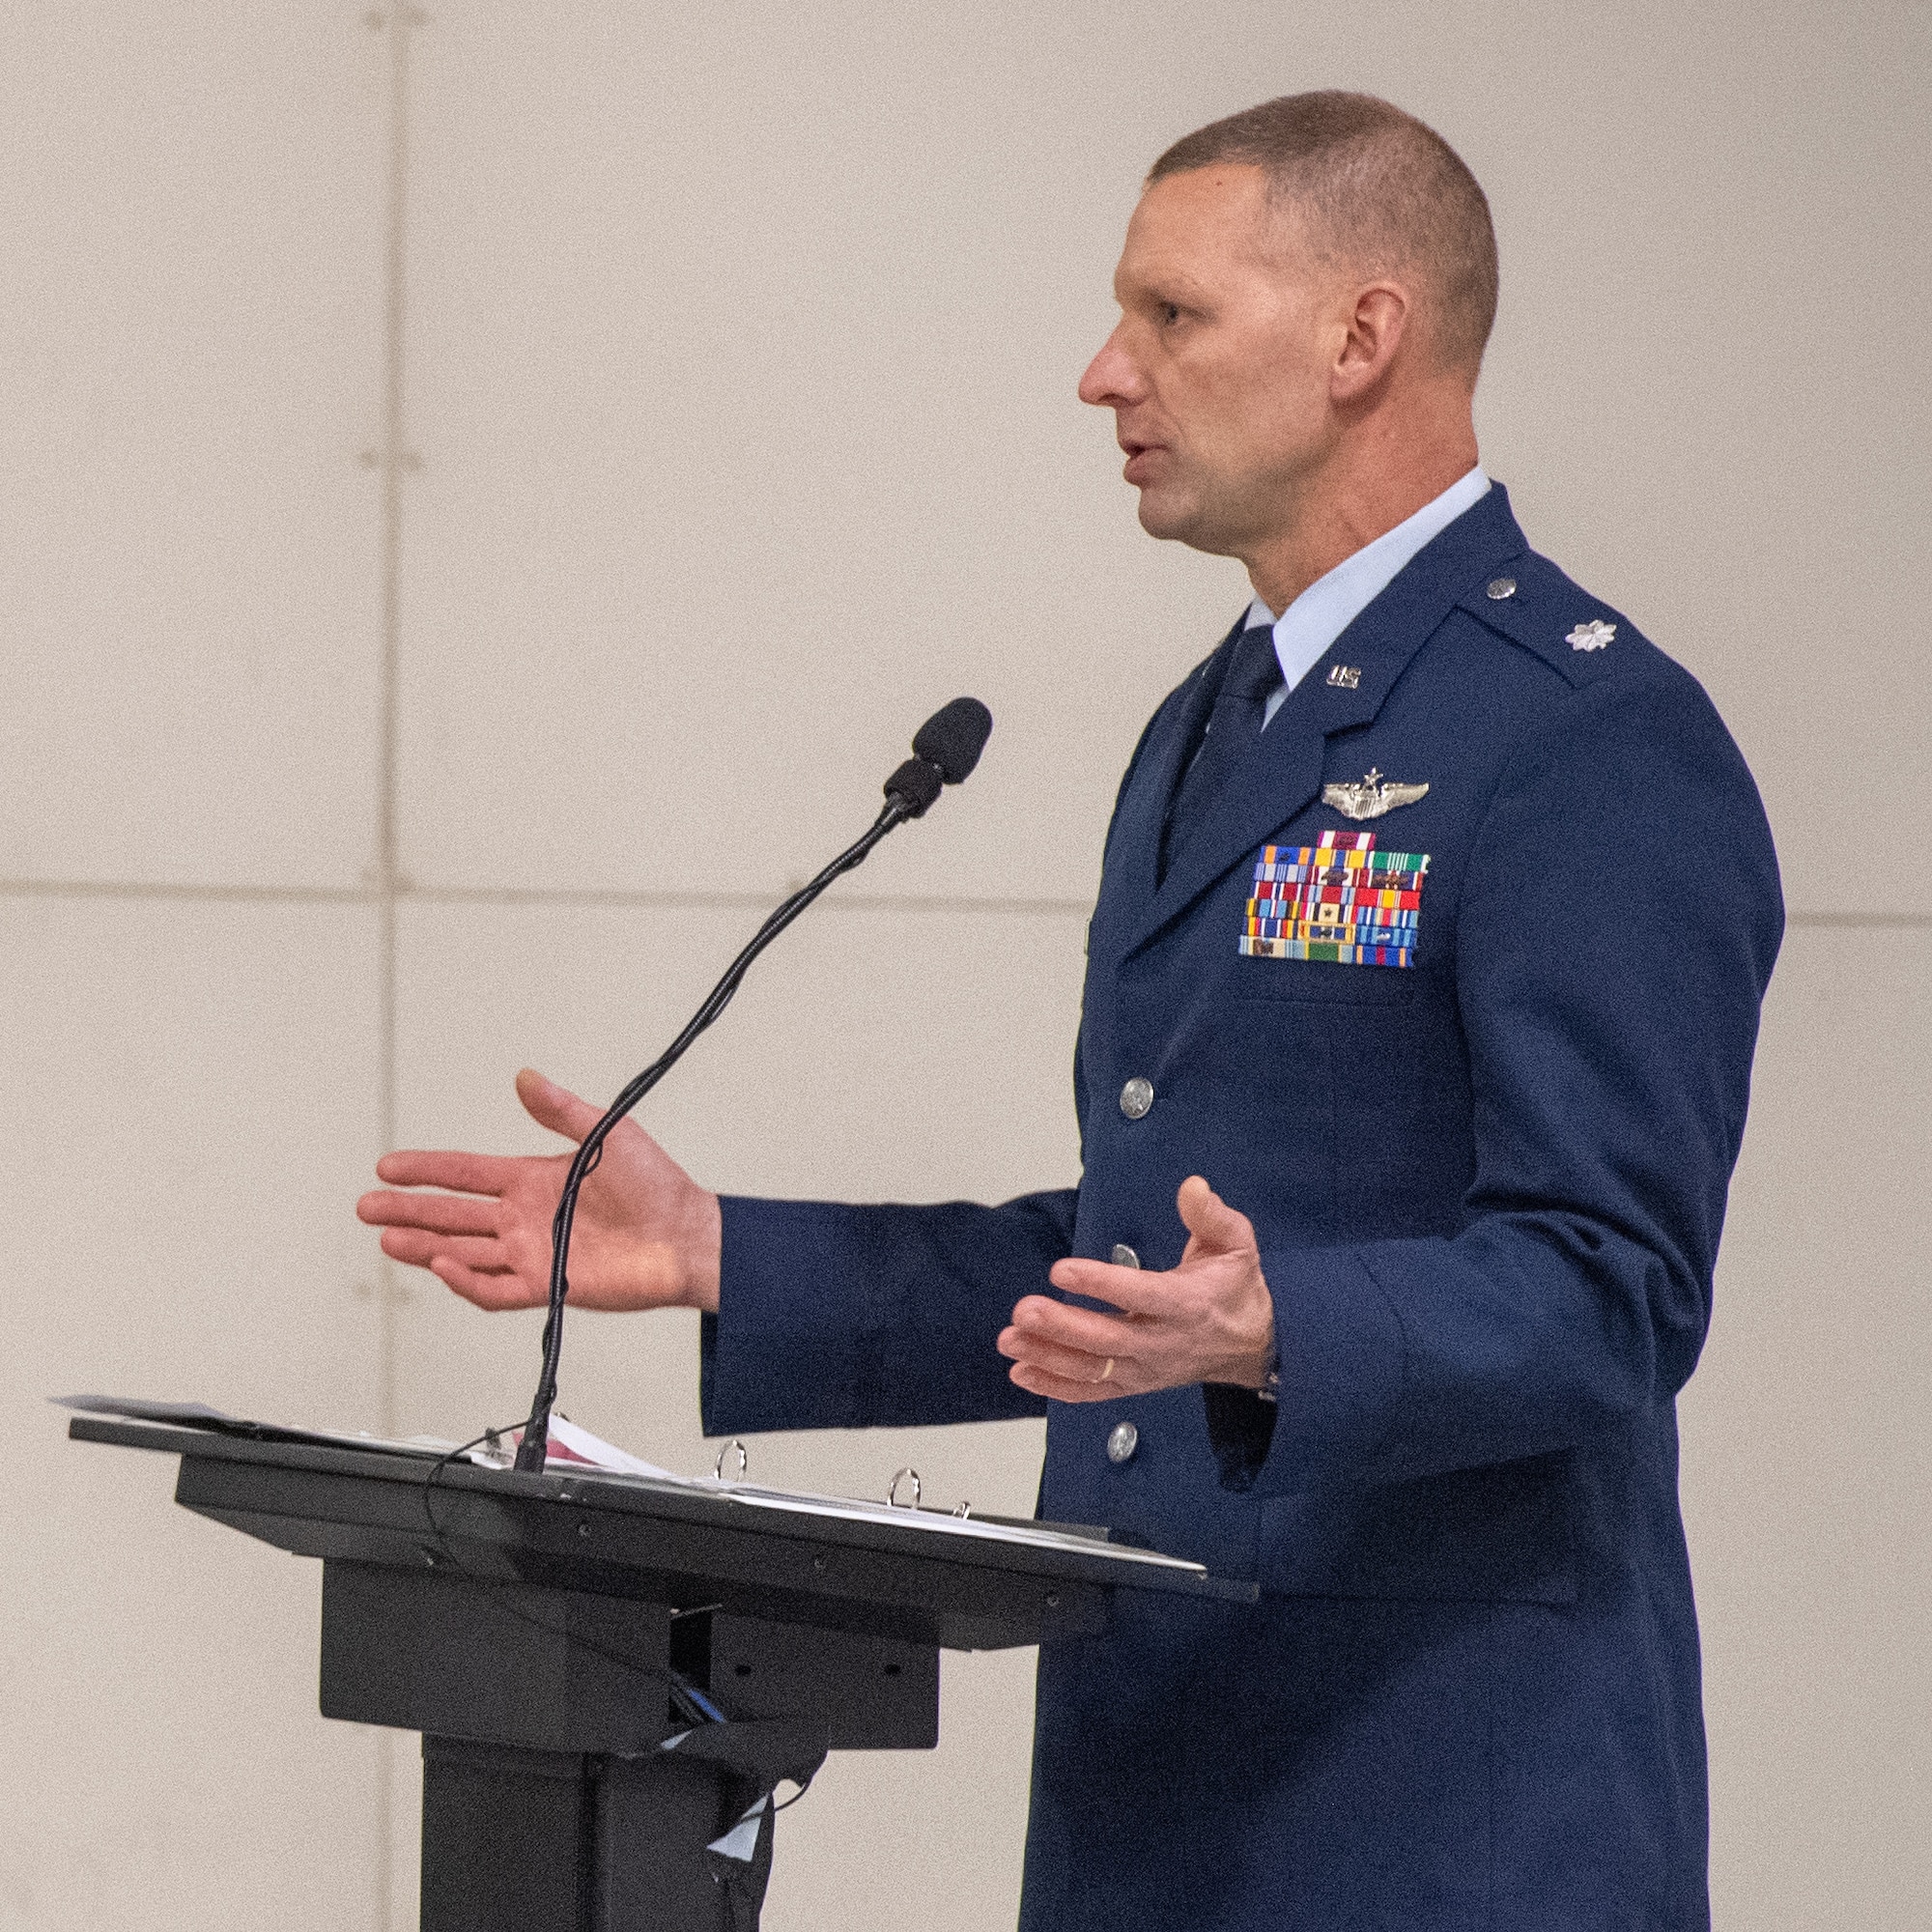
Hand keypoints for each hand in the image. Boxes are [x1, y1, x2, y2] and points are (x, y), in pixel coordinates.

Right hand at [356, 1069, 721, 1313]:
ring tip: (388, 1237)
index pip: (466, 1173)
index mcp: (533, 1179)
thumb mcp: (606, 1133)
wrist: (685, 1235)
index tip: (389, 1164)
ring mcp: (532, 1252)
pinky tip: (442, 1263)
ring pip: (463, 1252)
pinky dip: (466, 1280)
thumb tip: (523, 1077)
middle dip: (408, 1209)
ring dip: (425, 1245)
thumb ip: (560, 1110)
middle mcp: (525, 1217)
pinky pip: (495, 1288)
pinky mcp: (547, 1285)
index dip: (427, 1169)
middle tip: (367, 1206)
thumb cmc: (656, 1184)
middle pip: (452, 1214)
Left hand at [997, 1176, 1273, 1401]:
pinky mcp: (1135, 1383)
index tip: (1061, 1270)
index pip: (1141, 1296)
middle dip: (1062, 1327)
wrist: (1252, 1345)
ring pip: (1094, 1369)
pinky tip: (1021, 1372)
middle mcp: (1164, 1342)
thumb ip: (1211, 1216)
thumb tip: (1192, 1186)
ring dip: (1049, 1356)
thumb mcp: (1236, 1244)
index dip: (1101, 1284)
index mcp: (1189, 1304)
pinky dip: (1056, 1387)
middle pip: (1109, 1340)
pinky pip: (1093, 1392)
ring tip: (1010, 1339)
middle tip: (1024, 1310)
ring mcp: (1147, 1369)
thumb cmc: (1235, 1287)